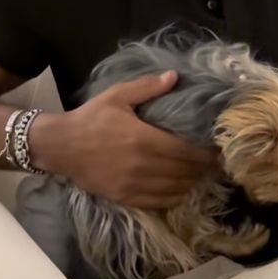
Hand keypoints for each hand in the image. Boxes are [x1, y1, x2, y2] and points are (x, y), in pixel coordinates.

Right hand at [48, 70, 222, 208]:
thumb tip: (175, 76)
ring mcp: (133, 184)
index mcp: (144, 139)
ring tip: (202, 176)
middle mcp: (142, 165)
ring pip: (174, 189)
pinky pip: (158, 202)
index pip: (186, 152)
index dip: (205, 154)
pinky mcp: (124, 197)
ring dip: (192, 184)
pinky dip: (175, 197)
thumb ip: (147, 87)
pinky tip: (182, 191)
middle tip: (215, 164)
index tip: (217, 151)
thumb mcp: (117, 96)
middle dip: (203, 169)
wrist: (60, 146)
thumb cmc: (91, 118)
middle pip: (184, 172)